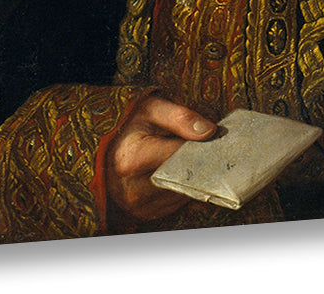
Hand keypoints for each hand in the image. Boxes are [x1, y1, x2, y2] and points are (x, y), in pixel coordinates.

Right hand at [107, 95, 216, 220]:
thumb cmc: (131, 124)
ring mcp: (140, 206)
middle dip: (199, 163)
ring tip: (190, 157)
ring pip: (184, 193)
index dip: (201, 145)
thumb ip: (180, 117)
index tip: (213, 136)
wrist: (110, 148)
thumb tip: (209, 131)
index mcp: (133, 160)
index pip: (181, 157)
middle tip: (207, 147)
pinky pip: (178, 202)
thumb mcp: (152, 109)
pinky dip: (184, 187)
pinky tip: (180, 171)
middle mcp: (134, 189)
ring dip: (192, 177)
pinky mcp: (147, 214)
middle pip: (184, 178)